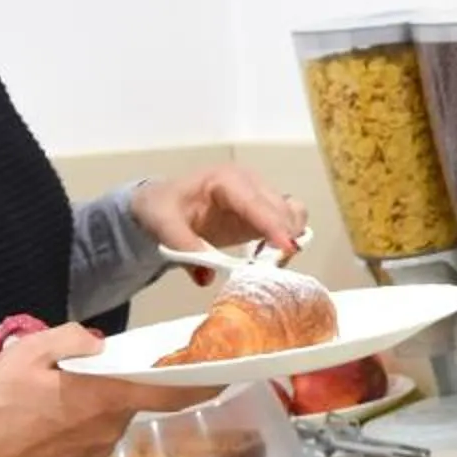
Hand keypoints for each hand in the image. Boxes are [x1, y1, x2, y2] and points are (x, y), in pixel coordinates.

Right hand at [0, 323, 208, 456]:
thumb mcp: (28, 352)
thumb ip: (71, 339)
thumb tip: (97, 344)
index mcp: (105, 399)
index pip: (172, 391)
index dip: (206, 381)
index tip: (230, 370)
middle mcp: (109, 429)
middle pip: (135, 396)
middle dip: (123, 377)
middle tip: (93, 361)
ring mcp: (93, 450)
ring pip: (111, 413)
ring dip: (97, 398)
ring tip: (55, 386)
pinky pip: (92, 430)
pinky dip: (81, 416)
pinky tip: (46, 410)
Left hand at [133, 167, 309, 275]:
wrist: (163, 203)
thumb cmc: (163, 208)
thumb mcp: (164, 224)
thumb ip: (184, 247)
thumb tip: (207, 277)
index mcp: (225, 180)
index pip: (254, 202)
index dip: (272, 224)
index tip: (286, 248)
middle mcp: (250, 183)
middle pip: (281, 208)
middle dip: (283, 237)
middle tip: (271, 267)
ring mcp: (261, 195)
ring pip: (293, 214)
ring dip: (290, 238)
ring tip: (270, 261)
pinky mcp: (266, 211)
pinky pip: (291, 221)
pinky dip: (289, 239)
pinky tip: (272, 255)